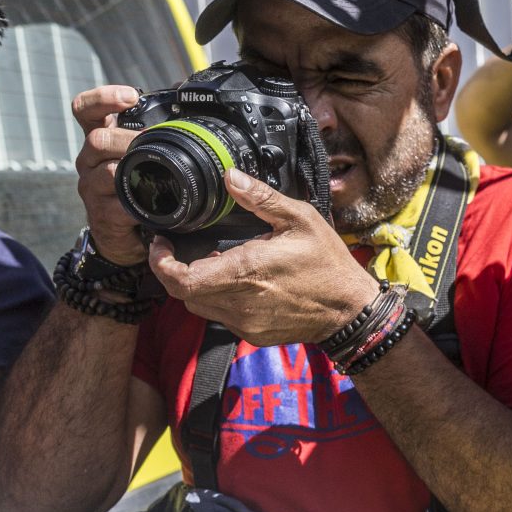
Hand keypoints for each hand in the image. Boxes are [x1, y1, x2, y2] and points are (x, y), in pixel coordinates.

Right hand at [71, 85, 150, 267]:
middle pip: (98, 139)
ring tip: (157, 174)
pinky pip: (117, 204)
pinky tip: (151, 206)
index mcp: (102, 140)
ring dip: (135, 171)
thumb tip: (191, 113)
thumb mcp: (144, 159)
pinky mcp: (100, 213)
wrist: (127, 237)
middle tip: (153, 142)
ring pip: (106, 171)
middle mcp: (89, 160)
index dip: (103, 98)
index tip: (131, 96)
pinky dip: (137, 205)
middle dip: (128, 139)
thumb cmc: (140, 191)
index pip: (86, 110)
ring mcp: (91, 187)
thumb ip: (156, 137)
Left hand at [148, 169, 379, 347]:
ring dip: (197, 285)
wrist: (350, 311)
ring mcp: (245, 322)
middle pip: (183, 293)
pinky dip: (218, 298)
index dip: (161, 263)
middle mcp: (240, 302)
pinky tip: (236, 282)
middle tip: (178, 248)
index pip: (181, 278)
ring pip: (198, 306)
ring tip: (211, 262)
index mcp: (246, 271)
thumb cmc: (328, 265)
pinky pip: (220, 317)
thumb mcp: (300, 219)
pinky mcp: (252, 334)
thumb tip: (231, 176)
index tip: (161, 244)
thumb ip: (261, 198)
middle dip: (175, 270)